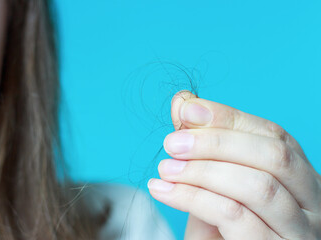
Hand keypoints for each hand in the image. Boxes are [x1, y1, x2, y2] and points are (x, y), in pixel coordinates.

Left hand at [147, 90, 320, 239]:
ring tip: (166, 169)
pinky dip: (193, 198)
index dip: (228, 118)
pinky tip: (164, 191)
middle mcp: (312, 203)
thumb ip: (201, 144)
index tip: (186, 109)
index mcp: (299, 178)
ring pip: (258, 186)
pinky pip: (236, 216)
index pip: (274, 135)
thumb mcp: (210, 182)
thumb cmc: (217, 226)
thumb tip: (183, 101)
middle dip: (216, 142)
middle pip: (273, 156)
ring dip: (202, 171)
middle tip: (172, 143)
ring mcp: (299, 232)